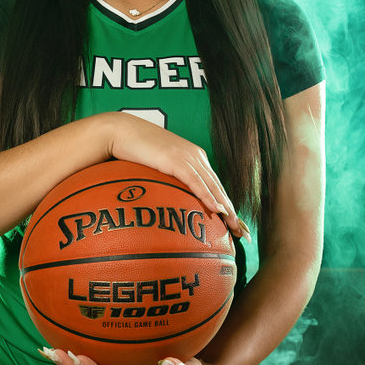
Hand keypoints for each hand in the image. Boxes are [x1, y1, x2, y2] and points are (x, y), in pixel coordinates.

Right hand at [107, 112, 250, 241]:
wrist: (121, 131)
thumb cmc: (134, 149)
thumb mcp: (156, 165)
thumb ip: (166, 178)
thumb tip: (167, 201)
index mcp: (194, 157)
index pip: (214, 184)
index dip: (227, 204)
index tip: (235, 224)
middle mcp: (196, 157)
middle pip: (219, 188)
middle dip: (233, 211)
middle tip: (244, 233)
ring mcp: (187, 157)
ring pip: (212, 186)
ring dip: (226, 208)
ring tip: (236, 227)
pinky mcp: (176, 160)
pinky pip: (196, 182)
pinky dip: (208, 197)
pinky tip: (218, 210)